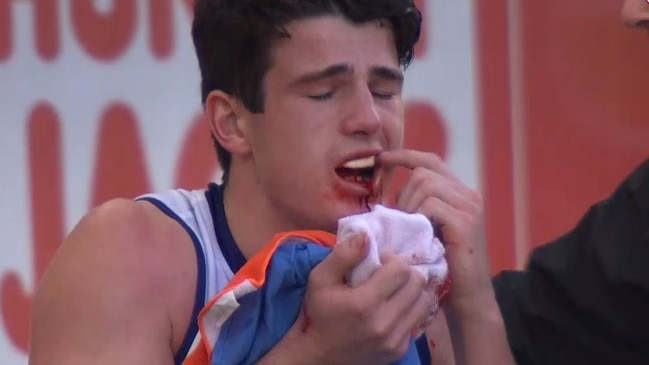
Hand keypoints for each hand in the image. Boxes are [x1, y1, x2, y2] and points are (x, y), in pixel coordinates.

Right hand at [290, 234, 433, 364]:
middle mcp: (383, 323)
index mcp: (364, 303)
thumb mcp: (320, 279)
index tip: (379, 263)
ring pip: (424, 301)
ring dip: (411, 290)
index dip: (392, 260)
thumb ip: (343, 255)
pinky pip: (417, 320)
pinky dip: (408, 310)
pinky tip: (391, 309)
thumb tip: (366, 236)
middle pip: (417, 283)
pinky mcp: (399, 350)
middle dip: (405, 272)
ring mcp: (394, 340)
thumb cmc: (318, 313)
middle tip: (389, 274)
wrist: (319, 356)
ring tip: (394, 290)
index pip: (400, 269)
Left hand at [378, 150, 491, 306]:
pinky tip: (418, 235)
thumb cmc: (441, 265)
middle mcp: (468, 194)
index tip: (380, 159)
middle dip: (402, 191)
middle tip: (399, 219)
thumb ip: (414, 207)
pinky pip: (431, 204)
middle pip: (424, 171)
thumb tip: (387, 192)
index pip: (429, 160)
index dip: (403, 155)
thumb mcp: (425, 229)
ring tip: (409, 230)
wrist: (467, 297)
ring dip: (408, 205)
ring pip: (426, 184)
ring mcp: (469, 206)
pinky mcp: (466, 222)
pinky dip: (418, 217)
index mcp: (458, 192)